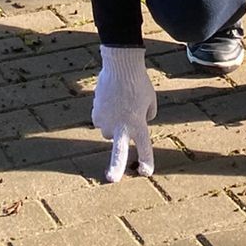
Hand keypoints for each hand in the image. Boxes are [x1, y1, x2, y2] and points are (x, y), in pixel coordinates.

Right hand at [91, 45, 155, 180]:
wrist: (120, 65)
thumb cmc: (138, 82)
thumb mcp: (150, 101)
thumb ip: (146, 117)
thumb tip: (136, 125)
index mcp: (138, 124)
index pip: (144, 148)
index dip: (146, 161)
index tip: (145, 172)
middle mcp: (122, 125)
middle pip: (118, 152)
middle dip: (116, 167)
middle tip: (112, 179)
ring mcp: (107, 120)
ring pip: (109, 132)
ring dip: (113, 125)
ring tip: (119, 105)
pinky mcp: (96, 113)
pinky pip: (100, 121)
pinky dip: (105, 115)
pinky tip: (110, 101)